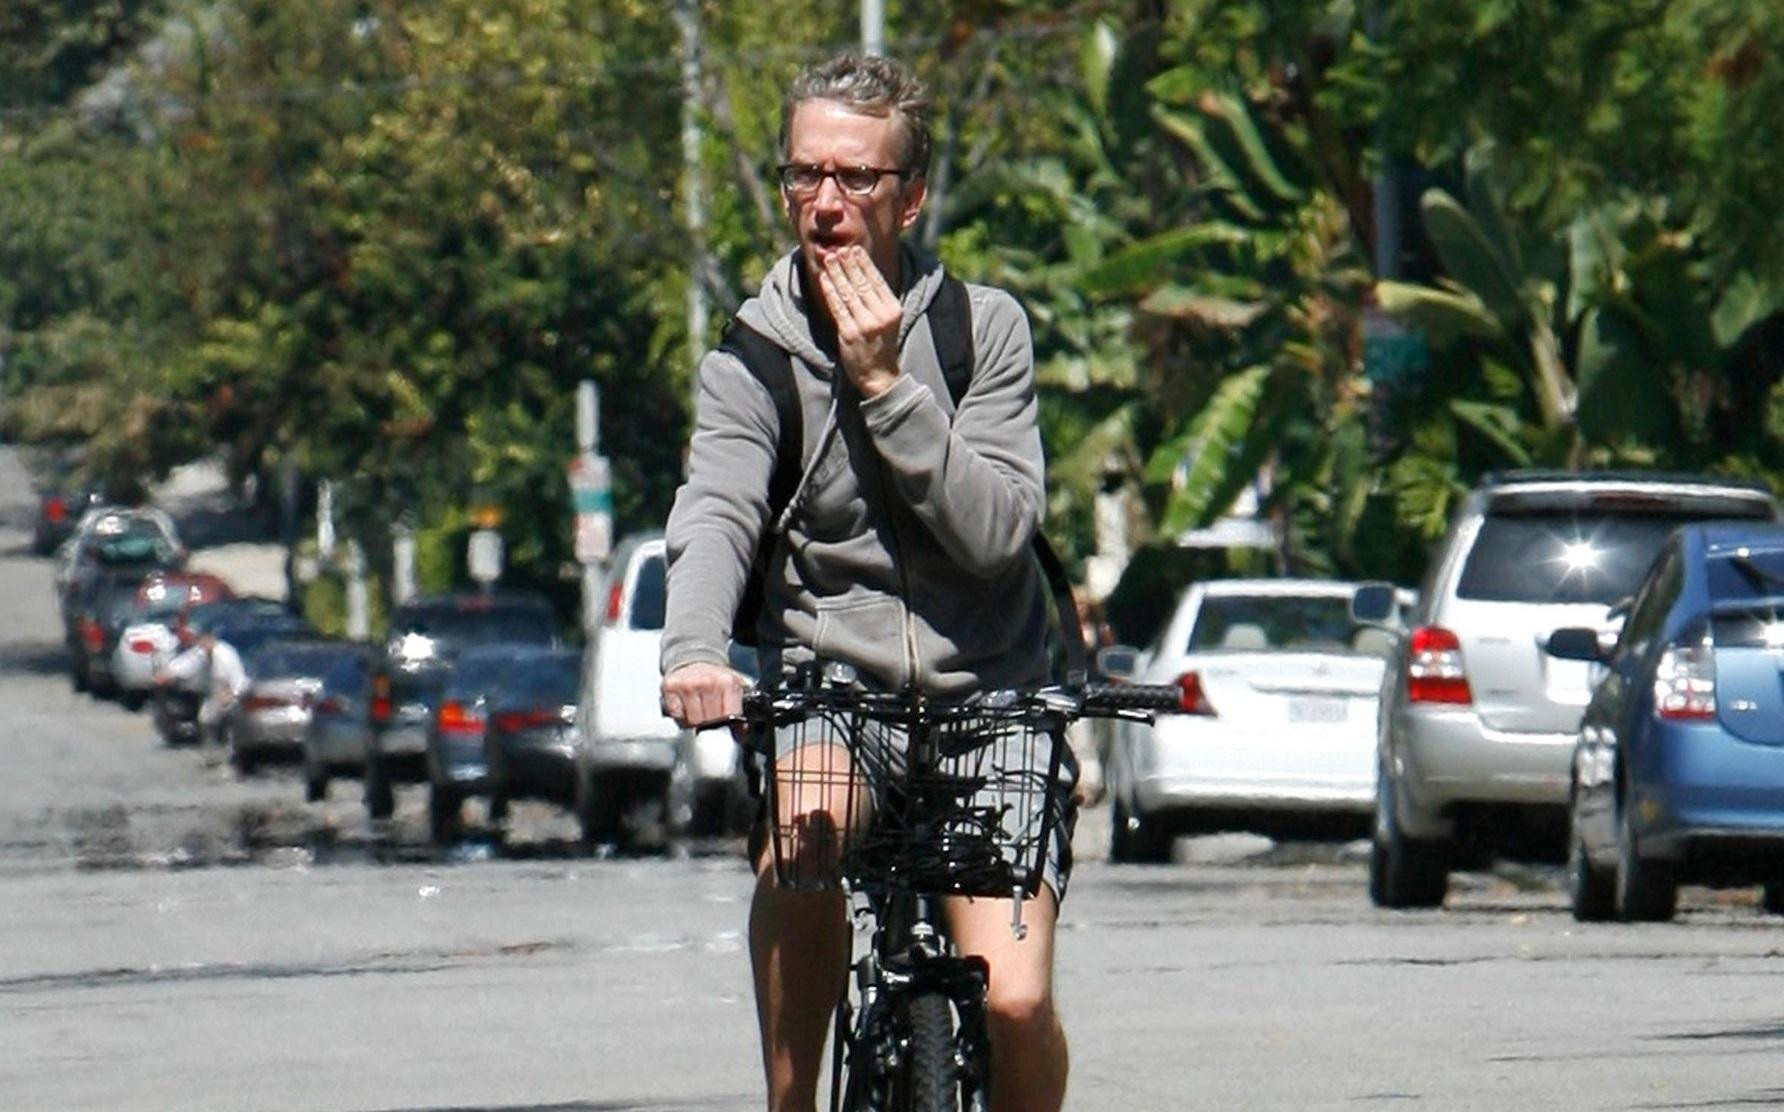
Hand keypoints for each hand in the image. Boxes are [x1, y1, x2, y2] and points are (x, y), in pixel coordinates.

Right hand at [661, 661, 745, 728]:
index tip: (724, 724)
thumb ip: (737, 708)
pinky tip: (685, 706)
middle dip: (709, 723)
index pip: (729, 718)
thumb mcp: (733, 689)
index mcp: (728, 683)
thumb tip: (740, 730)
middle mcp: (708, 682)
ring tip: (696, 710)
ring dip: (693, 721)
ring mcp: (688, 684)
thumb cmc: (714, 679)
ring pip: (693, 721)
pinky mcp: (671, 687)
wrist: (695, 662)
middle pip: (710, 722)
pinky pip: (676, 715)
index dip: (726, 726)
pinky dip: (680, 715)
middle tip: (708, 714)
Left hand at [816, 246, 901, 396]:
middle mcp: (880, 315)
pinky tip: (824, 279)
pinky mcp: (849, 333)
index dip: (864, 263)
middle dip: (848, 264)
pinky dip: (830, 291)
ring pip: (848, 292)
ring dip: (837, 273)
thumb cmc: (882, 345)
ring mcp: (864, 324)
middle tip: (838, 249)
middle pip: (862, 283)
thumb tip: (862, 274)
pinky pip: (837, 307)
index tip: (854, 250)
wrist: (879, 375)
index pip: (877, 281)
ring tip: (829, 259)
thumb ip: (878, 300)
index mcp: (893, 309)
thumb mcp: (888, 320)